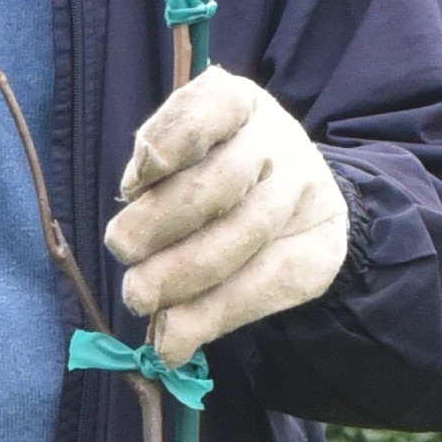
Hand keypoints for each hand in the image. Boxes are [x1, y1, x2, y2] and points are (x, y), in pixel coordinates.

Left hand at [111, 70, 349, 368]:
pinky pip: (264, 286)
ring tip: (140, 299)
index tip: (131, 184)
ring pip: (241, 238)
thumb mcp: (183, 154)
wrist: (301, 200)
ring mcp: (304, 193)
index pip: (204, 110)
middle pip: (217, 183)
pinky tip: (173, 340)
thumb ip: (154, 173)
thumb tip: (130, 212)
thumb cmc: (216, 171)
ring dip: (180, 276)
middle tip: (122, 251)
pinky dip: (210, 317)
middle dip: (159, 223)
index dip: (162, 148)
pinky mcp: (319, 250)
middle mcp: (276, 140)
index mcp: (235, 101)